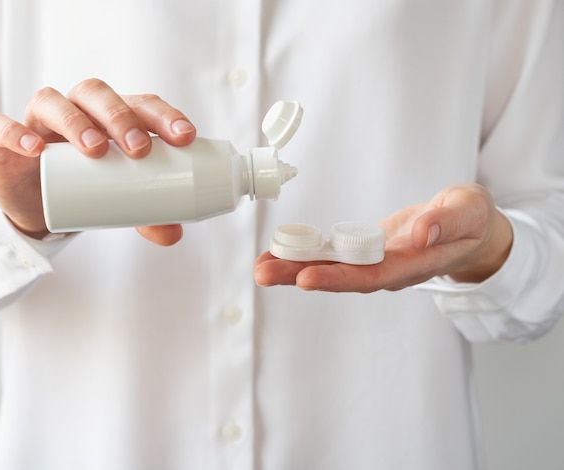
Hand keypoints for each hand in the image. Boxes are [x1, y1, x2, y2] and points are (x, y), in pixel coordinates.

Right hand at [0, 78, 195, 243]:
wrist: (36, 205)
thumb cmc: (86, 190)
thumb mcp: (120, 204)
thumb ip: (148, 216)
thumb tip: (175, 234)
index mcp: (112, 117)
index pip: (140, 104)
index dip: (163, 115)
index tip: (184, 137)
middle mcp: (77, 110)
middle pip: (98, 95)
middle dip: (121, 117)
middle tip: (139, 149)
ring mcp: (39, 121)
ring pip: (54, 102)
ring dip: (76, 122)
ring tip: (95, 150)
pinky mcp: (3, 140)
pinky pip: (1, 126)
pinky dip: (15, 132)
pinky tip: (34, 148)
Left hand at [254, 184, 512, 291]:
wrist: (468, 228)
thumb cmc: (471, 219)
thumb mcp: (469, 211)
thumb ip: (448, 223)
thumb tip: (422, 233)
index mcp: (414, 264)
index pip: (374, 276)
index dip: (340, 278)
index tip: (306, 278)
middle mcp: (390, 270)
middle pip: (342, 278)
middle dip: (301, 276)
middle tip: (263, 272)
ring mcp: (375, 262)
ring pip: (332, 269)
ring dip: (294, 268)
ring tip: (260, 266)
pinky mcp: (365, 251)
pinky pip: (333, 255)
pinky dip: (305, 255)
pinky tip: (278, 253)